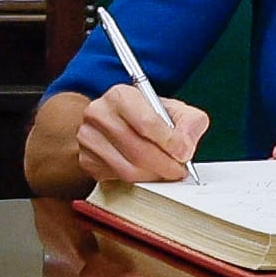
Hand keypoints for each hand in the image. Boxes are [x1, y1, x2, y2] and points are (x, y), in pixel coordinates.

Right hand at [26, 84, 211, 191]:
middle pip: (137, 150)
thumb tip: (186, 145)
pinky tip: (148, 174)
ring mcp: (89, 139)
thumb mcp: (171, 109)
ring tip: (166, 173)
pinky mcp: (86, 161)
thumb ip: (189, 121)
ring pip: (127, 170)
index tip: (184, 153)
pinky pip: (117, 180)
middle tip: (179, 171)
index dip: (169, 142)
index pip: (146, 123)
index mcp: (121, 95)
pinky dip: (138, 181)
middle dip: (164, 165)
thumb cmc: (145, 115)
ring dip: (153, 176)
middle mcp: (99, 114)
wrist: (111, 121)